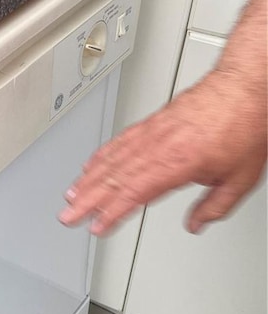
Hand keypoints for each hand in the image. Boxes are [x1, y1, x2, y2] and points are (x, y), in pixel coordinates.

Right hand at [58, 69, 266, 235]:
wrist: (246, 86)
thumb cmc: (244, 125)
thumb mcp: (240, 179)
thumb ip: (215, 207)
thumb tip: (196, 224)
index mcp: (177, 164)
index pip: (134, 193)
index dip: (112, 213)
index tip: (97, 227)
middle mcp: (159, 147)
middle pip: (114, 178)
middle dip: (88, 200)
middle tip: (68, 217)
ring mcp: (152, 132)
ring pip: (111, 159)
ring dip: (88, 180)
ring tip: (71, 196)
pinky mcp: (152, 121)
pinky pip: (119, 140)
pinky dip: (101, 155)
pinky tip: (90, 165)